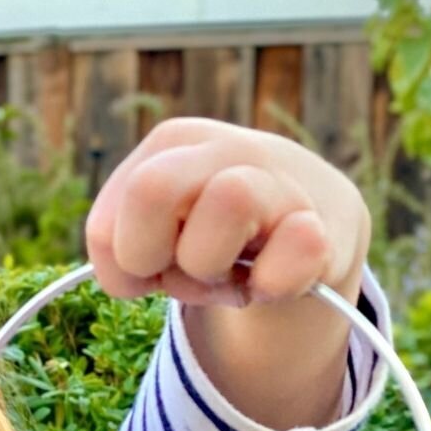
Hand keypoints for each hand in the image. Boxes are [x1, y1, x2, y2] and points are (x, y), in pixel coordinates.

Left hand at [85, 116, 370, 307]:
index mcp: (170, 145)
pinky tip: (274, 282)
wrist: (311, 231)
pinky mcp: (326, 226)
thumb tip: (128, 271)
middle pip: (149, 189)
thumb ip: (118, 249)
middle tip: (182, 269)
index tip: (155, 270)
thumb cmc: (213, 236)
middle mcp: (223, 148)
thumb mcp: (156, 234)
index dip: (123, 270)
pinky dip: (275, 284)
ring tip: (231, 274)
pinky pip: (297, 250)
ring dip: (214, 267)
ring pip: (229, 200)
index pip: (104, 226)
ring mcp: (280, 180)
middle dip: (152, 256)